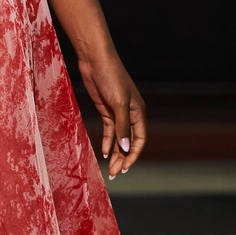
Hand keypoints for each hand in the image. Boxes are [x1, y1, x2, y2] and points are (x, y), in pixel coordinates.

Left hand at [77, 50, 145, 178]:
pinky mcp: (106, 110)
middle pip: (128, 142)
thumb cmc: (111, 78)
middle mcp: (131, 115)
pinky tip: (104, 152)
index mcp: (139, 113)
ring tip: (109, 169)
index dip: (133, 155)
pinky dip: (107, 141)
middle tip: (114, 174)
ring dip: (115, 153)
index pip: (139, 140)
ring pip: (118, 138)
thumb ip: (122, 127)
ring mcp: (118, 113)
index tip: (124, 168)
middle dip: (122, 158)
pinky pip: (109, 130)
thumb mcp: (118, 104)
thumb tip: (126, 148)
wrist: (96, 60)